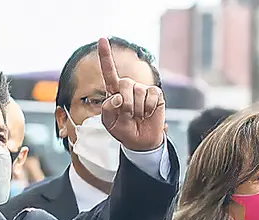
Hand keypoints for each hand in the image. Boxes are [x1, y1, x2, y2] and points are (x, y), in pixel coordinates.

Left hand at [98, 37, 165, 151]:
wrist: (141, 141)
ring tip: (138, 116)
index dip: (105, 55)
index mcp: (114, 91)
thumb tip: (118, 97)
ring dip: (137, 109)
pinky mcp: (155, 94)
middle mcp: (128, 86)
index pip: (109, 71)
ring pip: (138, 92)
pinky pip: (151, 96)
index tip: (102, 39)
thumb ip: (107, 109)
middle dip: (125, 103)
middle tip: (128, 115)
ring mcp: (142, 89)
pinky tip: (148, 113)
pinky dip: (148, 108)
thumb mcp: (108, 122)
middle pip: (124, 84)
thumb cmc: (123, 130)